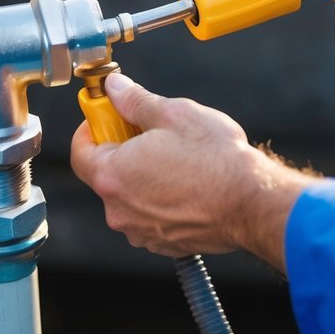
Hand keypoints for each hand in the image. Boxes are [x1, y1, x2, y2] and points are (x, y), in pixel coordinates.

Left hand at [69, 73, 308, 269]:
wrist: (254, 203)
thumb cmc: (218, 161)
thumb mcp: (175, 115)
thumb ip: (135, 101)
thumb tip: (115, 89)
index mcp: (113, 175)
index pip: (80, 150)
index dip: (93, 128)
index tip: (108, 117)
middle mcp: (119, 210)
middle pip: (108, 173)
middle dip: (125, 151)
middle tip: (154, 133)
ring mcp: (141, 232)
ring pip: (132, 196)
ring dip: (145, 177)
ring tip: (179, 160)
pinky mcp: (164, 244)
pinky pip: (152, 216)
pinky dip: (163, 200)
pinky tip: (189, 184)